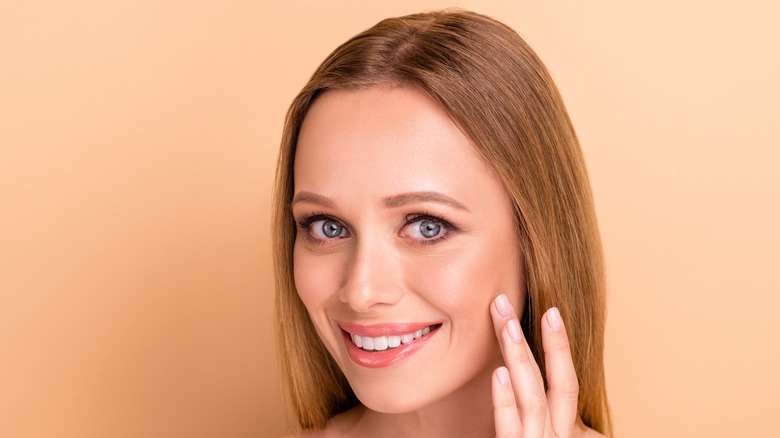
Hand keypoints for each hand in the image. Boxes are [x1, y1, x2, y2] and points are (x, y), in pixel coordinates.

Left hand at [489, 294, 604, 437]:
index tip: (549, 311)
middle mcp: (555, 435)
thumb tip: (525, 383)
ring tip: (505, 324)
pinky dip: (505, 402)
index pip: (567, 381)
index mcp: (563, 426)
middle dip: (541, 339)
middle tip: (505, 300)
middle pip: (556, 381)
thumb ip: (550, 416)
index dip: (560, 346)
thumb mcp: (550, 437)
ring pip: (533, 399)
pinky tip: (498, 374)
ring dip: (519, 358)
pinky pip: (510, 430)